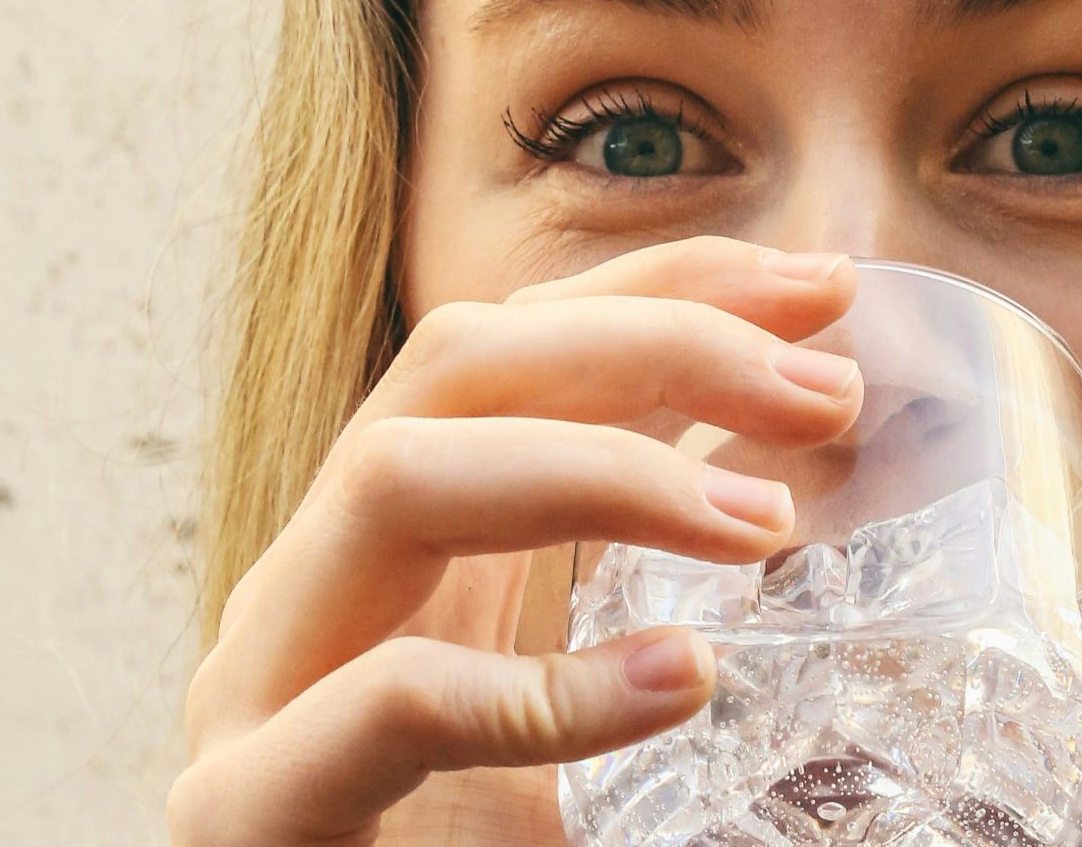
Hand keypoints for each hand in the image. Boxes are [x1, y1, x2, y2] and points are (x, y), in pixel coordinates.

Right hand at [169, 236, 862, 844]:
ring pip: (396, 475)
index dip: (669, 286)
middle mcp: (322, 579)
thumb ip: (641, 587)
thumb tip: (802, 495)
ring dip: (603, 471)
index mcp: (401, 538)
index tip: (826, 289)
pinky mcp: (250, 806)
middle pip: (459, 363)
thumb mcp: (574, 688)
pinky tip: (676, 680)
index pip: (523, 343)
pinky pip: (390, 700)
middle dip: (655, 342)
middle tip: (831, 394)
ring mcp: (266, 683)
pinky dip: (542, 685)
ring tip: (766, 525)